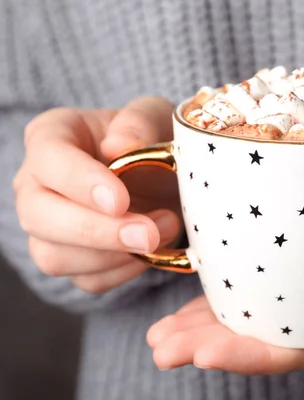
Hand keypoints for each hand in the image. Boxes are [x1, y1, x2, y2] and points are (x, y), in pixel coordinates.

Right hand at [14, 97, 182, 293]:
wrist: (163, 176)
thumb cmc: (152, 139)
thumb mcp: (156, 117)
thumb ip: (141, 122)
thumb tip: (120, 144)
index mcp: (52, 135)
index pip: (48, 159)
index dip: (80, 182)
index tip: (120, 201)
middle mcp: (36, 183)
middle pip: (39, 216)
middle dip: (97, 231)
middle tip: (148, 234)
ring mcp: (47, 226)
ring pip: (55, 257)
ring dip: (115, 255)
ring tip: (165, 230)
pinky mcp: (69, 258)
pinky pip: (87, 280)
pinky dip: (125, 272)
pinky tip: (154, 251)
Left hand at [147, 149, 303, 372]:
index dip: (253, 355)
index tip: (201, 351)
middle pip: (274, 337)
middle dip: (216, 345)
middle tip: (160, 346)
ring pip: (266, 314)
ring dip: (212, 324)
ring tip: (160, 334)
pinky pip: (272, 279)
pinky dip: (233, 286)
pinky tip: (196, 286)